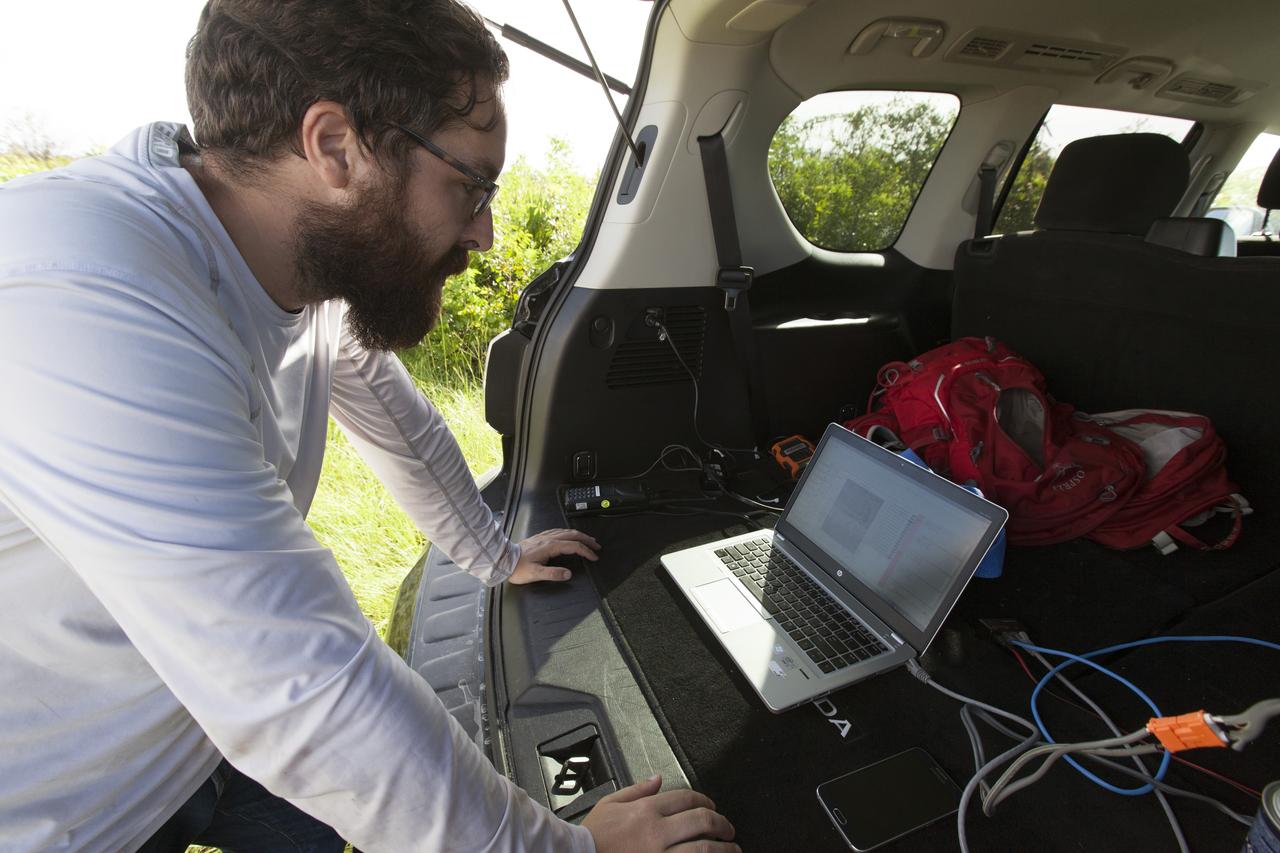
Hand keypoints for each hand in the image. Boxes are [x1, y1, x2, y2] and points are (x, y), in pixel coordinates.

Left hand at [507, 528, 600, 583]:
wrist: (504, 560)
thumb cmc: (518, 569)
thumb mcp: (536, 574)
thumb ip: (553, 574)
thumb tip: (568, 574)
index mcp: (550, 546)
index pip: (574, 546)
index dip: (586, 551)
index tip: (594, 557)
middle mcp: (548, 539)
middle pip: (572, 535)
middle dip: (587, 540)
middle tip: (596, 546)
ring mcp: (543, 536)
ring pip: (566, 531)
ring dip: (579, 535)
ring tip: (587, 539)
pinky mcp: (539, 538)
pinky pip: (557, 531)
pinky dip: (568, 533)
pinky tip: (568, 535)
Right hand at [583, 775, 738, 852]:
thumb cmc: (593, 837)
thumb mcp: (610, 803)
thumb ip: (637, 790)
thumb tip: (657, 779)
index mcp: (646, 810)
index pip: (686, 799)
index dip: (705, 801)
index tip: (712, 807)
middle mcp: (657, 831)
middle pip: (702, 821)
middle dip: (722, 824)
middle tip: (729, 829)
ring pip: (703, 849)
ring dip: (724, 849)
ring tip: (733, 849)